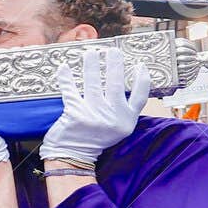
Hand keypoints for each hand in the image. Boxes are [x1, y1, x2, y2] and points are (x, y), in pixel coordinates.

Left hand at [40, 46, 149, 164]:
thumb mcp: (116, 128)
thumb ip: (121, 110)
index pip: (141, 97)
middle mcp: (113, 118)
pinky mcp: (75, 115)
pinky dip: (66, 78)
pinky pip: (70, 90)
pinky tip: (65, 67)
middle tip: (112, 51)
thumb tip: (121, 82)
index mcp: (126, 121)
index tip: (140, 65)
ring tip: (91, 53)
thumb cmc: (94, 139)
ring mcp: (94, 116)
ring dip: (91, 65)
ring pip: (93, 84)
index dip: (142, 79)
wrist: (74, 156)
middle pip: (116, 84)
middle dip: (114, 64)